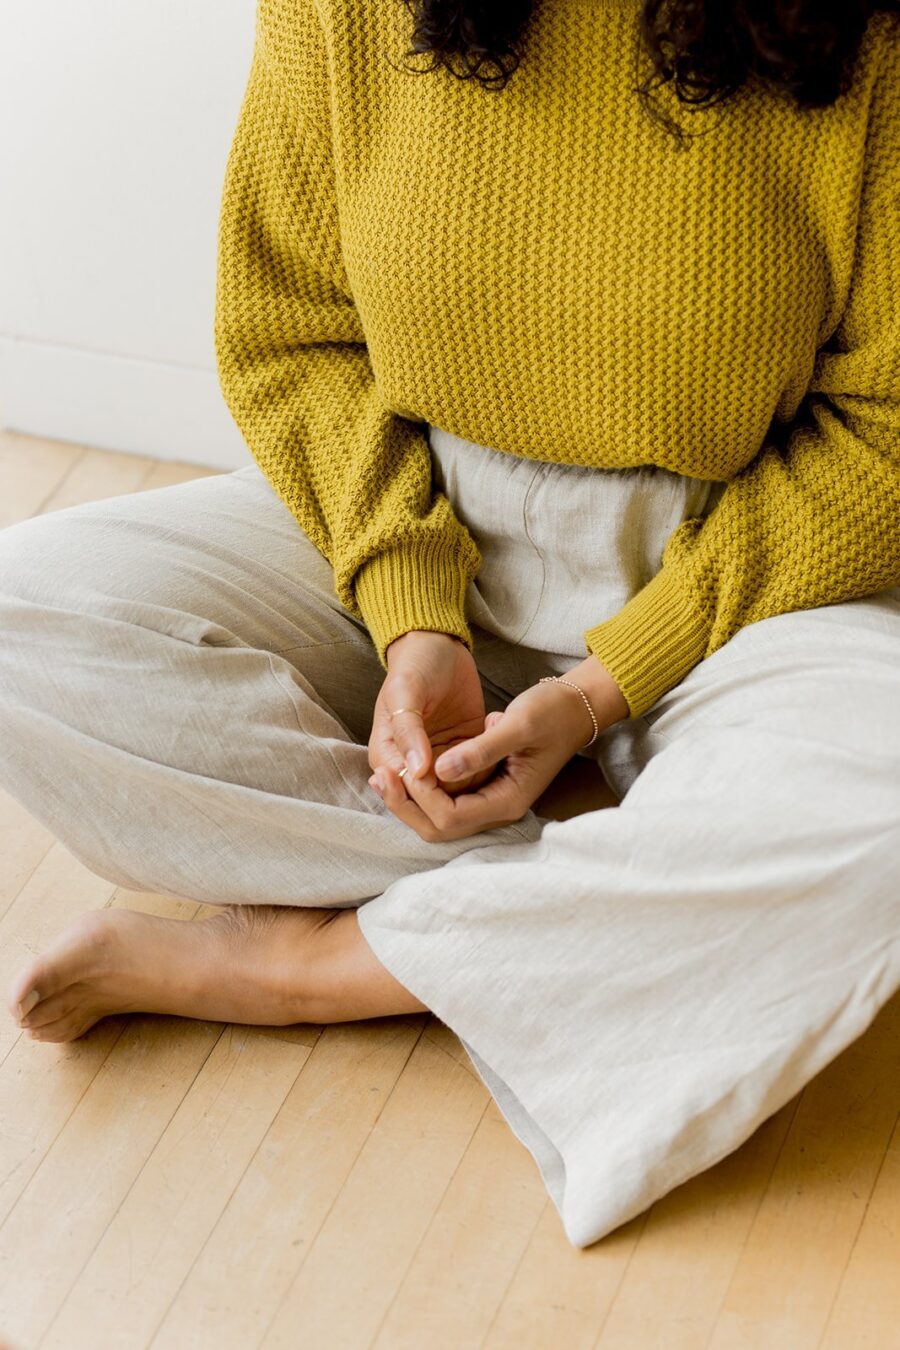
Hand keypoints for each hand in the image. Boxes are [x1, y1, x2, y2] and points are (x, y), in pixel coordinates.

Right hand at [367, 629, 498, 802]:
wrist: (439, 646)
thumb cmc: (415, 664)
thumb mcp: (406, 691)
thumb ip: (409, 731)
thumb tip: (416, 772)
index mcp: (387, 756)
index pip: (404, 793)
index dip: (427, 793)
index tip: (450, 768)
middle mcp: (411, 766)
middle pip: (430, 802)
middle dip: (458, 790)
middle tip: (478, 754)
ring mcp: (439, 761)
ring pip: (458, 792)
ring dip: (477, 773)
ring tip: (489, 730)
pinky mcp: (464, 753)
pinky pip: (478, 775)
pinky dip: (489, 763)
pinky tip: (495, 729)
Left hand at [372, 656, 629, 841]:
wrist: (574, 706)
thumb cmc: (551, 712)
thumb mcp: (517, 724)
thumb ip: (479, 750)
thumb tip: (439, 770)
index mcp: (508, 800)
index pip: (452, 817)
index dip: (423, 797)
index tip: (406, 767)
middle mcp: (497, 809)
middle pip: (439, 828)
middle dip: (407, 806)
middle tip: (380, 777)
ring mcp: (490, 800)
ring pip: (438, 818)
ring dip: (410, 800)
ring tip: (382, 775)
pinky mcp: (483, 788)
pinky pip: (444, 801)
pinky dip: (421, 790)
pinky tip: (402, 770)